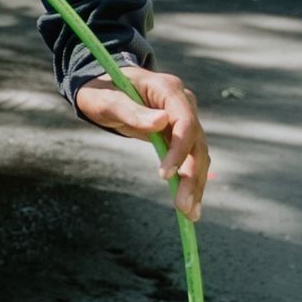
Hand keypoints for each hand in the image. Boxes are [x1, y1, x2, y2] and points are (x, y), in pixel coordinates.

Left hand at [75, 63, 210, 219]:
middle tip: (184, 207)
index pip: (185, 121)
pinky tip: (190, 204)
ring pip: (198, 154)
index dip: (179, 149)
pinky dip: (191, 181)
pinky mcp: (180, 134)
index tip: (165, 175)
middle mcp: (183, 103)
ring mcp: (185, 118)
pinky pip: (190, 159)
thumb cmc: (102, 90)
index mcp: (168, 89)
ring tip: (190, 213)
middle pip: (196, 141)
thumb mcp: (106, 100)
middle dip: (192, 176)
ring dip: (196, 184)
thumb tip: (161, 122)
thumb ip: (130, 110)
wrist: (105, 88)